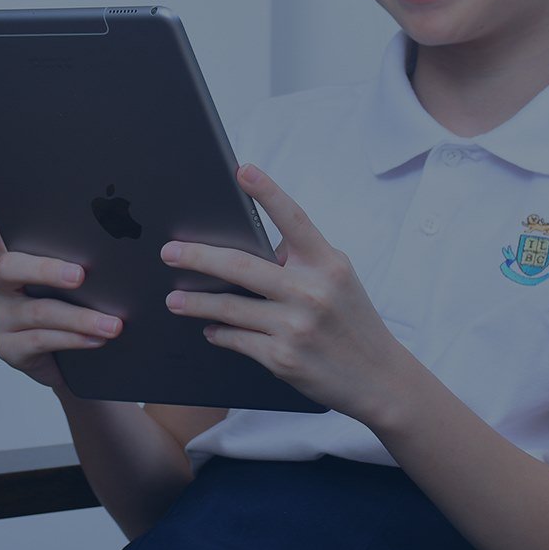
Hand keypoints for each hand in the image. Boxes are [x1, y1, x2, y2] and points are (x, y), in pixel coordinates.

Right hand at [0, 171, 123, 392]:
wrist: (75, 364)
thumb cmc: (78, 309)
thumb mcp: (77, 281)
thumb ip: (78, 256)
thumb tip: (115, 228)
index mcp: (14, 259)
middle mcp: (0, 285)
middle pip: (12, 267)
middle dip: (48, 270)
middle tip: (81, 274)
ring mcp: (1, 317)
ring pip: (39, 311)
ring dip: (81, 317)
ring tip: (113, 323)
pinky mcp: (8, 348)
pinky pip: (41, 340)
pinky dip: (74, 339)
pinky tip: (97, 339)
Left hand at [160, 163, 414, 423]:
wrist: (379, 379)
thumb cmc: (353, 323)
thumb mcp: (338, 281)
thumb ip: (302, 260)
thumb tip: (253, 246)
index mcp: (327, 264)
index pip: (295, 219)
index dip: (269, 192)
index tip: (243, 170)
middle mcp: (311, 291)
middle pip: (240, 265)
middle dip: (197, 256)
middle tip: (168, 251)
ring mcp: (294, 326)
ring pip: (228, 306)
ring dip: (195, 302)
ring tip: (174, 298)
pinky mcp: (282, 358)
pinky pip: (236, 338)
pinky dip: (218, 332)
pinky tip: (210, 329)